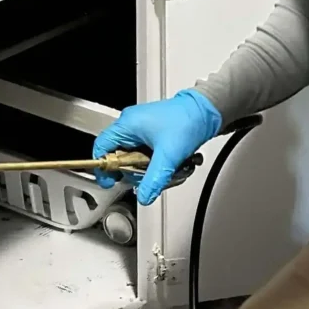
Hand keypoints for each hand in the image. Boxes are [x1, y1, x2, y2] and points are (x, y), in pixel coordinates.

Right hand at [92, 89, 221, 205]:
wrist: (207, 111)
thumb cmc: (188, 120)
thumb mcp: (168, 155)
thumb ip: (154, 179)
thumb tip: (143, 196)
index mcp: (127, 125)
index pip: (101, 148)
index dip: (104, 168)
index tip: (112, 181)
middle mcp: (131, 126)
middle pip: (119, 157)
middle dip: (135, 171)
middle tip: (148, 175)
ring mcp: (142, 130)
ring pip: (135, 159)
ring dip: (149, 169)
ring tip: (165, 168)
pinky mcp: (153, 135)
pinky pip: (147, 156)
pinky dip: (157, 164)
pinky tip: (171, 164)